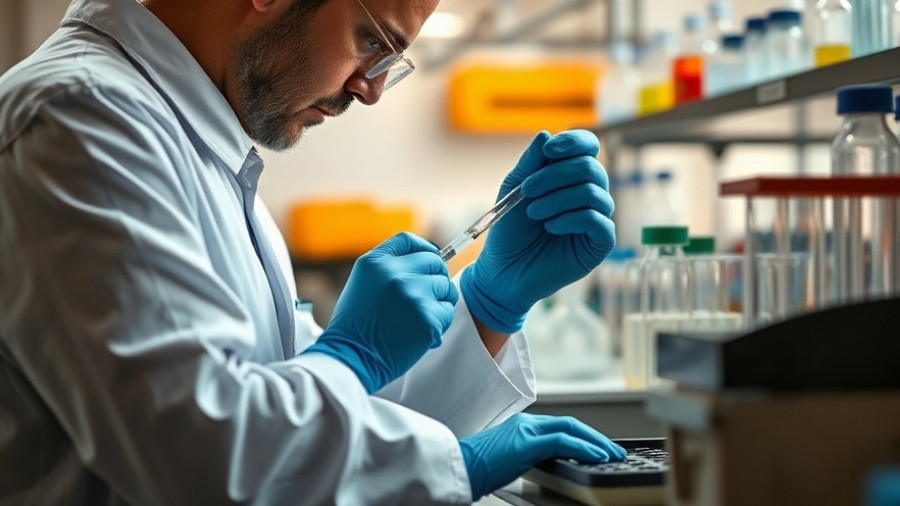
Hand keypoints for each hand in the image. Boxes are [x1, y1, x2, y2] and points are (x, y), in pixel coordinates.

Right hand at [304, 233, 458, 393]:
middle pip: (434, 262)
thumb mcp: (363, 284)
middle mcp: (394, 273)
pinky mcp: (427, 317)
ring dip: (438, 303)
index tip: (428, 261)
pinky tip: (420, 334)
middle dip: (435, 279)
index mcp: (376, 262)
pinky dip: (438, 324)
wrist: (350, 359)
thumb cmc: (356, 326)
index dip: (424, 249)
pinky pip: (446, 312)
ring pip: (445, 287)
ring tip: (418, 319)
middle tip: (424, 300)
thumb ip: (388, 269)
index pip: (409, 241)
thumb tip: (426, 259)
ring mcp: (413, 294)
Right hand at [459, 413, 626, 499]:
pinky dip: (584, 447)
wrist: (458, 469)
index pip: (561, 426)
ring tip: (611, 454)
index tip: (599, 448)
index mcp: (521, 427)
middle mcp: (526, 423)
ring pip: (570, 428)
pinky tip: (596, 456)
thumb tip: (549, 466)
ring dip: (596, 441)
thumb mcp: (508, 461)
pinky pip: (563, 440)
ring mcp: (526, 430)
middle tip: (614, 450)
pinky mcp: (526, 442)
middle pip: (570, 423)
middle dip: (595, 436)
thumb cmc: (476, 469)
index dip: (583, 435)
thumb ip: (529, 457)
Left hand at [461, 130, 615, 332]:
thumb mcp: (515, 189)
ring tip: (534, 213)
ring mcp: (597, 218)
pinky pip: (598, 220)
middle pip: (590, 167)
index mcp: (571, 176)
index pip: (587, 146)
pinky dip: (571, 219)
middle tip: (527, 191)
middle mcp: (589, 193)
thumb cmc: (510, 230)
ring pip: (593, 192)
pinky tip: (550, 227)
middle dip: (555, 175)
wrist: (504, 270)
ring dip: (558, 199)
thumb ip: (530, 163)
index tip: (548, 150)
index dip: (573, 142)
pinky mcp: (600, 244)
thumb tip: (546, 134)